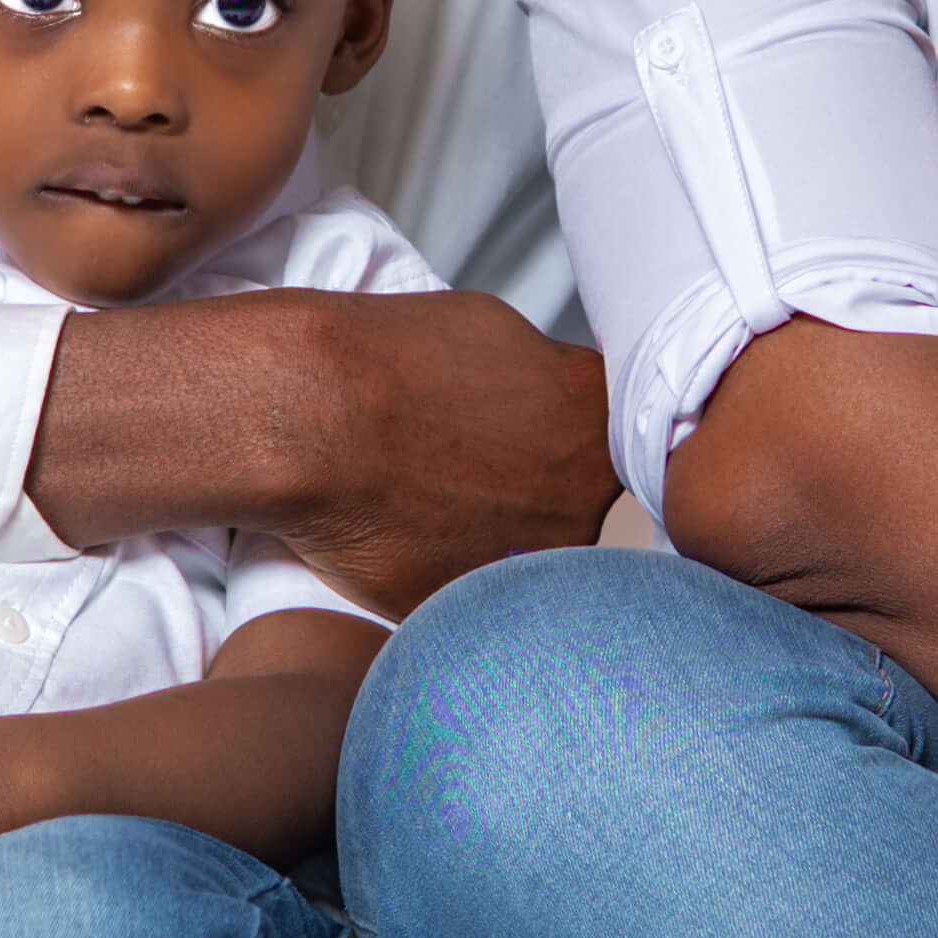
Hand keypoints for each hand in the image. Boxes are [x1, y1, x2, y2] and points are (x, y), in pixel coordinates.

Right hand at [33, 291, 617, 621]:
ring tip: (431, 504)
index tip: (542, 438)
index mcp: (596, 420)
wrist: (308, 416)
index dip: (580, 441)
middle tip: (473, 471)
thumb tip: (554, 393)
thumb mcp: (493, 328)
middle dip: (541, 496)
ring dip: (499, 543)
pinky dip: (446, 578)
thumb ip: (547, 375)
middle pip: (583, 508)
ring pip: (533, 563)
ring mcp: (529, 563)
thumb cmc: (388, 358)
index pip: (629, 440)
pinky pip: (474, 600)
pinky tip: (404, 540)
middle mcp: (582, 499)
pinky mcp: (473, 609)